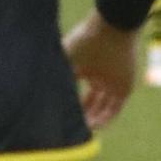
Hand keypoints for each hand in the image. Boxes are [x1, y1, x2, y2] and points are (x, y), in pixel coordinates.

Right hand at [63, 9, 137, 130]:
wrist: (111, 29)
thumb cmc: (84, 41)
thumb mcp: (64, 60)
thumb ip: (56, 77)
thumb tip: (35, 92)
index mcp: (86, 69)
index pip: (77, 93)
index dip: (69, 106)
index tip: (59, 116)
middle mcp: (100, 77)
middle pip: (91, 103)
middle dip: (82, 116)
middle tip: (71, 129)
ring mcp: (113, 83)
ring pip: (103, 107)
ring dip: (93, 120)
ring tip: (81, 130)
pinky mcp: (125, 87)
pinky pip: (115, 107)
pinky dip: (106, 118)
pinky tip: (96, 127)